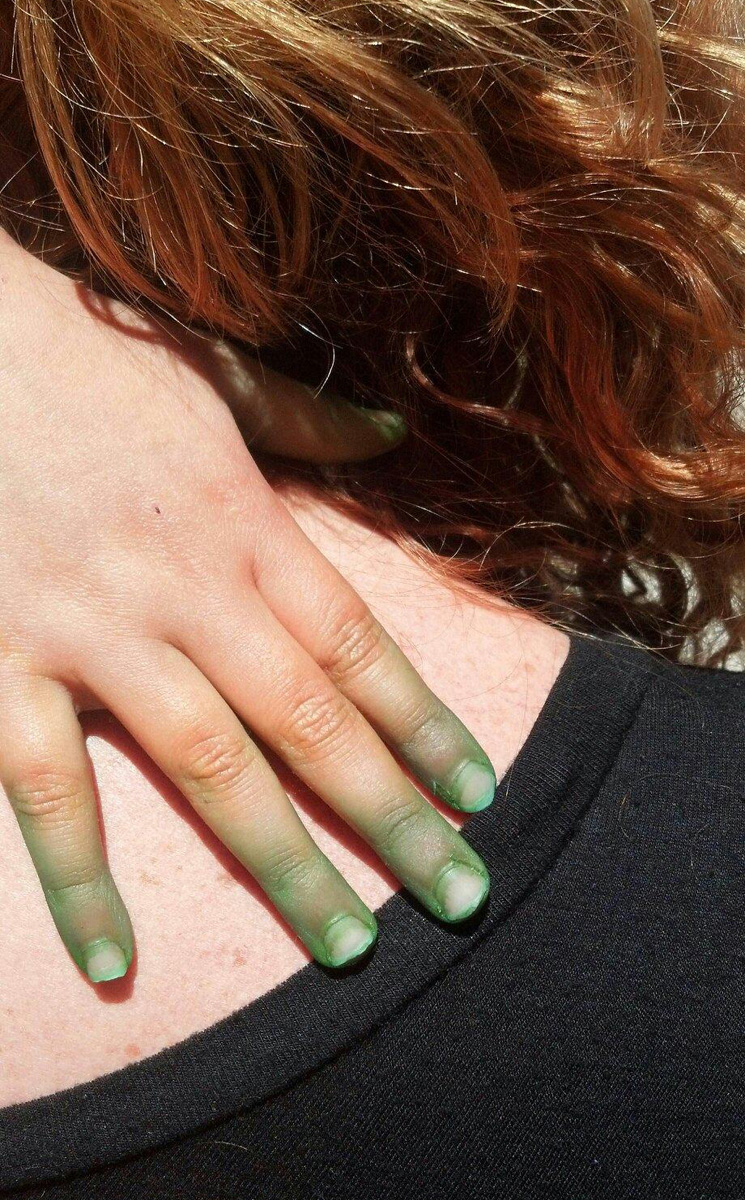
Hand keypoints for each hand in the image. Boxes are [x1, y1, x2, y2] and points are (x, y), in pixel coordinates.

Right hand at [0, 235, 495, 980]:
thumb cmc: (81, 352)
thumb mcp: (209, 375)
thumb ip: (308, 418)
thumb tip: (393, 427)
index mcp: (241, 523)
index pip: (358, 643)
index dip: (425, 721)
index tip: (480, 791)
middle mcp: (184, 590)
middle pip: (309, 722)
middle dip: (391, 815)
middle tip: (459, 895)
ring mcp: (91, 633)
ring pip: (208, 768)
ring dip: (283, 861)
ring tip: (347, 947)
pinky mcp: (0, 662)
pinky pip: (46, 789)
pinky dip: (77, 878)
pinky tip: (116, 960)